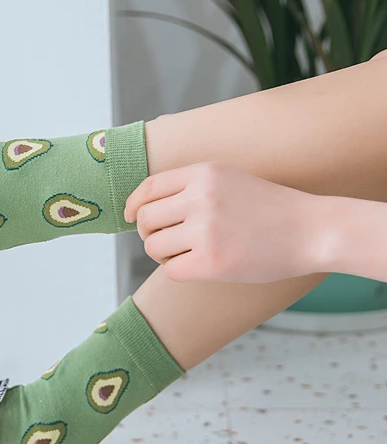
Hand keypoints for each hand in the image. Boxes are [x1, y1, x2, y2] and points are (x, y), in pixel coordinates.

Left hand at [124, 162, 324, 283]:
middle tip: (166, 240)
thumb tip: (142, 209)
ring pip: (153, 246)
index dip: (133, 205)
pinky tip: (199, 266)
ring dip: (163, 253)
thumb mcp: (228, 178)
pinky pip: (171, 270)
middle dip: (149, 233)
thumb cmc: (268, 208)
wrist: (311, 230)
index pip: (148, 188)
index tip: (131, 218)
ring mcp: (205, 230)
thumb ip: (189, 187)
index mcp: (203, 173)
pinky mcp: (211, 262)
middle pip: (145, 219)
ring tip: (187, 252)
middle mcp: (200, 198)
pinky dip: (179, 270)